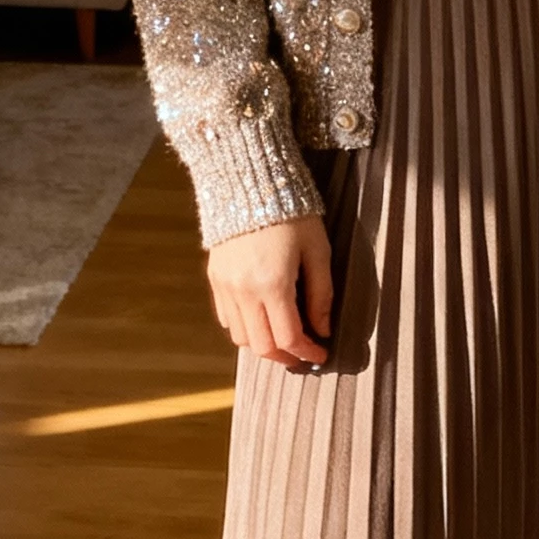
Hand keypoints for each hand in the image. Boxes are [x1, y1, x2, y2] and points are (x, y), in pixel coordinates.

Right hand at [206, 215, 333, 370]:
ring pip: (241, 337)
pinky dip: (245, 327)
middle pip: (262, 346)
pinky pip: (226, 317)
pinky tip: (262, 318)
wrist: (250, 181)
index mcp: (273, 284)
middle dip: (285, 357)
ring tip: (282, 337)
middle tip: (303, 353)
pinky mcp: (215, 278)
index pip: (289, 338)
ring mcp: (225, 286)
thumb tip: (323, 329)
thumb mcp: (318, 250)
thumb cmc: (292, 213)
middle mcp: (244, 291)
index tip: (321, 355)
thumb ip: (321, 294)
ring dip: (263, 344)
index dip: (308, 353)